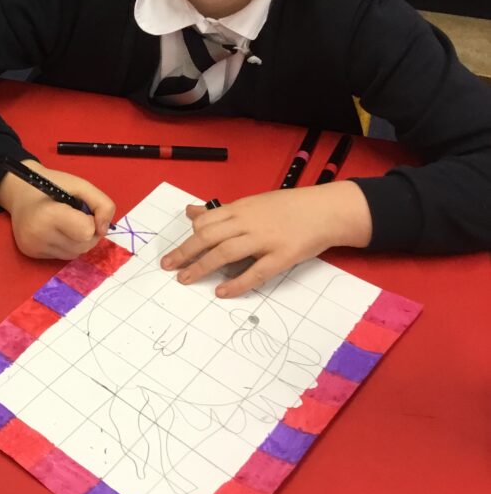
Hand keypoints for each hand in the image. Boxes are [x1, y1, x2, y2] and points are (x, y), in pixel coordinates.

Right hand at [0, 160, 114, 259]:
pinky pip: (63, 256)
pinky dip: (66, 245)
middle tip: (75, 216)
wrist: (20, 191)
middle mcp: (38, 236)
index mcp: (48, 215)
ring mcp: (34, 247)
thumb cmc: (53, 184)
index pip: (86, 232)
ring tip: (66, 223)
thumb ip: (102, 204)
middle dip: (87, 232)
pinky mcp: (31, 254)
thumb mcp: (81, 186)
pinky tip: (56, 231)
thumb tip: (103, 230)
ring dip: (78, 240)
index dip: (91, 220)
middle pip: (83, 246)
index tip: (81, 210)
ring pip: (75, 254)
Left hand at [161, 181, 372, 297]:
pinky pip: (256, 272)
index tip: (178, 251)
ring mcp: (265, 239)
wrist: (326, 210)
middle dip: (185, 252)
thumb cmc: (288, 207)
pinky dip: (237, 283)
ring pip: (225, 253)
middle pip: (209, 237)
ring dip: (202, 267)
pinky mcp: (282, 256)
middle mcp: (249, 222)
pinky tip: (222, 292)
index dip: (189, 237)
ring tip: (186, 279)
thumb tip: (190, 211)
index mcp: (240, 208)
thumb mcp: (251, 202)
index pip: (205, 222)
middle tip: (168, 267)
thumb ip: (220, 211)